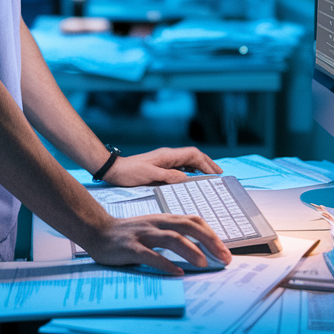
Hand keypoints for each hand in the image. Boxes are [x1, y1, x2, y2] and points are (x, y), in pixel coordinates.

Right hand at [82, 213, 231, 274]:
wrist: (97, 231)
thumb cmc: (128, 233)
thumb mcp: (153, 228)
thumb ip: (171, 234)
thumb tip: (198, 249)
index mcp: (163, 219)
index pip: (193, 221)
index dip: (211, 234)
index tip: (224, 251)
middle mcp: (156, 223)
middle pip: (187, 226)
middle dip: (209, 241)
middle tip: (224, 257)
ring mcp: (143, 235)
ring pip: (171, 238)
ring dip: (190, 250)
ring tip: (203, 263)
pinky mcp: (130, 247)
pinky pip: (150, 255)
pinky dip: (165, 263)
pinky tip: (176, 272)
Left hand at [99, 146, 221, 186]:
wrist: (115, 171)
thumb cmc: (130, 173)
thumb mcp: (150, 176)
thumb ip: (169, 176)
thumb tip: (187, 178)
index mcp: (168, 156)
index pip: (193, 155)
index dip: (206, 163)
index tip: (216, 173)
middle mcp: (168, 156)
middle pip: (193, 156)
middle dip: (207, 164)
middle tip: (219, 174)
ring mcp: (165, 160)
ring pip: (188, 161)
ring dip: (200, 167)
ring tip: (210, 176)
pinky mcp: (161, 166)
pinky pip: (181, 166)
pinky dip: (191, 171)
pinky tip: (193, 178)